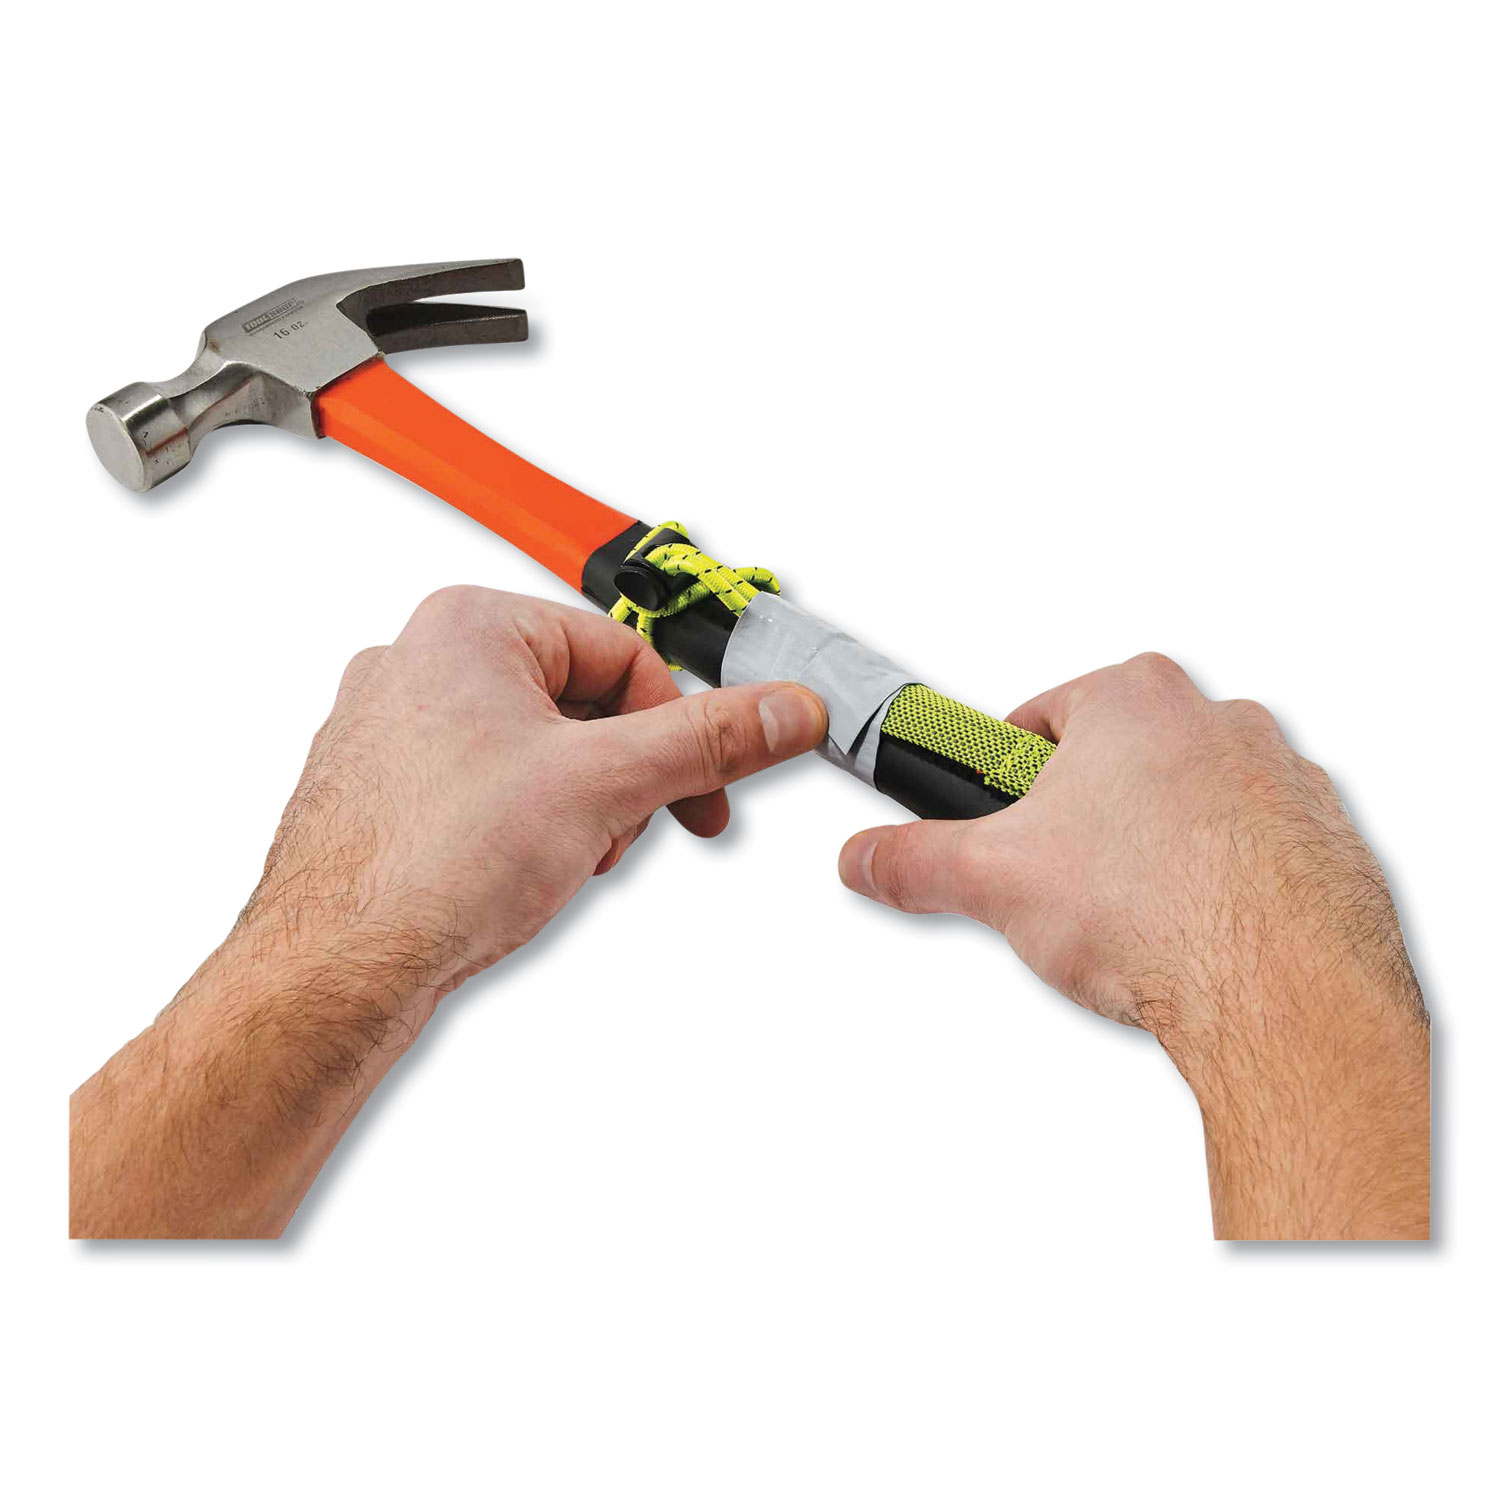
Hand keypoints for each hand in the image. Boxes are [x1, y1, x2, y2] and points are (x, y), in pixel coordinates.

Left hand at [71, 588, 825, 1236]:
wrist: (332, 970)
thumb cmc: (427, 865)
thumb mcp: (604, 787)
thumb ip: (708, 741)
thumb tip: (785, 710)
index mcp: (468, 627)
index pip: (622, 655)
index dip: (676, 728)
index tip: (705, 786)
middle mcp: (420, 664)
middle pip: (581, 705)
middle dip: (618, 779)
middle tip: (621, 833)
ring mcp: (394, 730)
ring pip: (536, 754)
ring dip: (574, 810)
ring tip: (554, 861)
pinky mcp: (385, 792)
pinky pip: (487, 794)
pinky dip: (521, 832)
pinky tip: (510, 878)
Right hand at [839, 652, 1429, 1238]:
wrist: (1284, 989)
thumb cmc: (1161, 910)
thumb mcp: (994, 882)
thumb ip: (915, 861)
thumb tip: (869, 857)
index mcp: (1133, 698)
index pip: (1043, 714)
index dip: (1009, 773)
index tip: (1001, 814)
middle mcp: (1218, 718)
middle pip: (1121, 757)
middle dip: (1085, 814)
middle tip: (1061, 878)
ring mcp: (1283, 774)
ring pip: (1190, 801)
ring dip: (1157, 844)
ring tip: (1131, 917)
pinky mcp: (1328, 837)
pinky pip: (1254, 845)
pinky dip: (1223, 879)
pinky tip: (1196, 932)